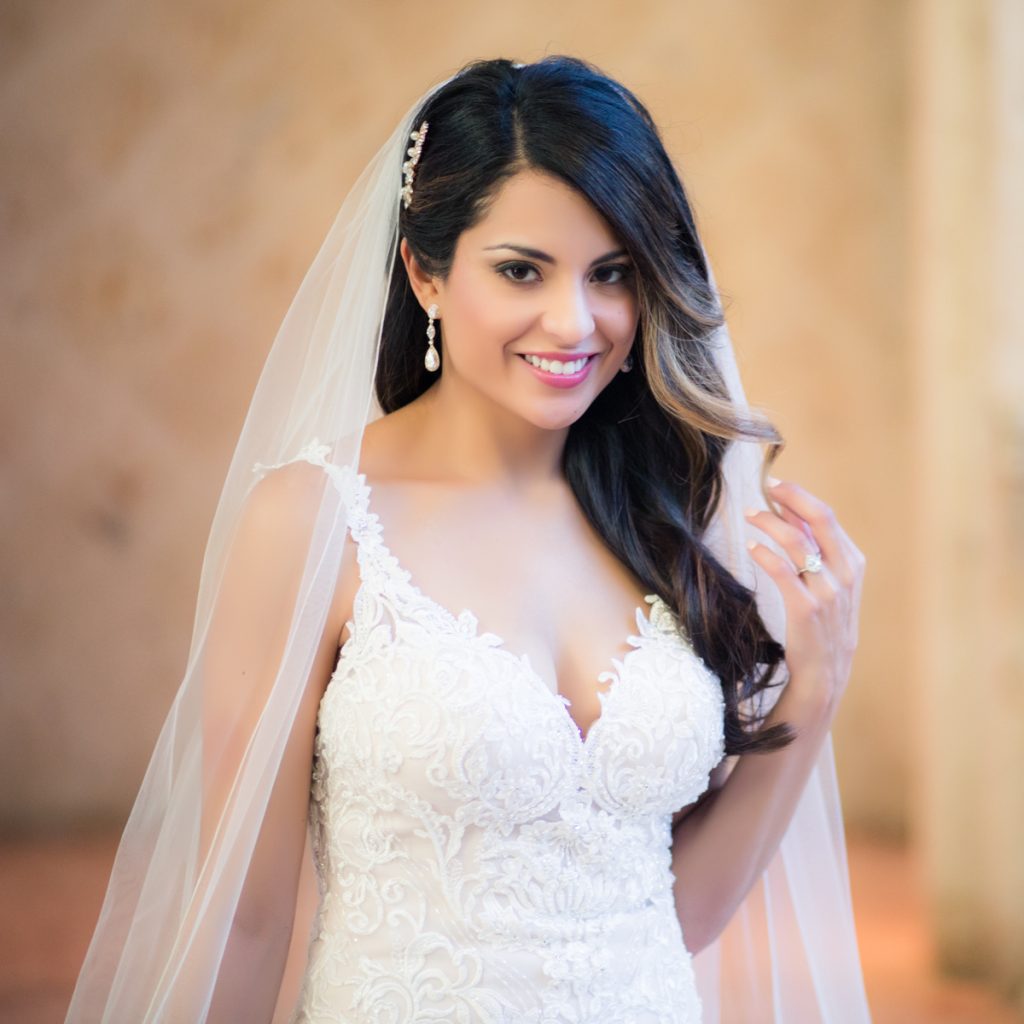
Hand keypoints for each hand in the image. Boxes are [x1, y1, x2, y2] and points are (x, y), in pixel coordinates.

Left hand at [744, 479, 865, 713]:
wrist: (825, 672)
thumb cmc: (822, 624)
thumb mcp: (827, 583)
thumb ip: (812, 549)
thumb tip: (789, 511)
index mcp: (853, 563)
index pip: (827, 517)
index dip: (800, 497)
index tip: (775, 484)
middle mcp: (845, 573)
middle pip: (820, 519)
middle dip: (791, 497)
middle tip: (765, 486)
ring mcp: (828, 592)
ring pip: (797, 541)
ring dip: (769, 523)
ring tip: (749, 515)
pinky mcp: (806, 609)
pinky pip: (783, 571)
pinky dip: (765, 554)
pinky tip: (751, 547)